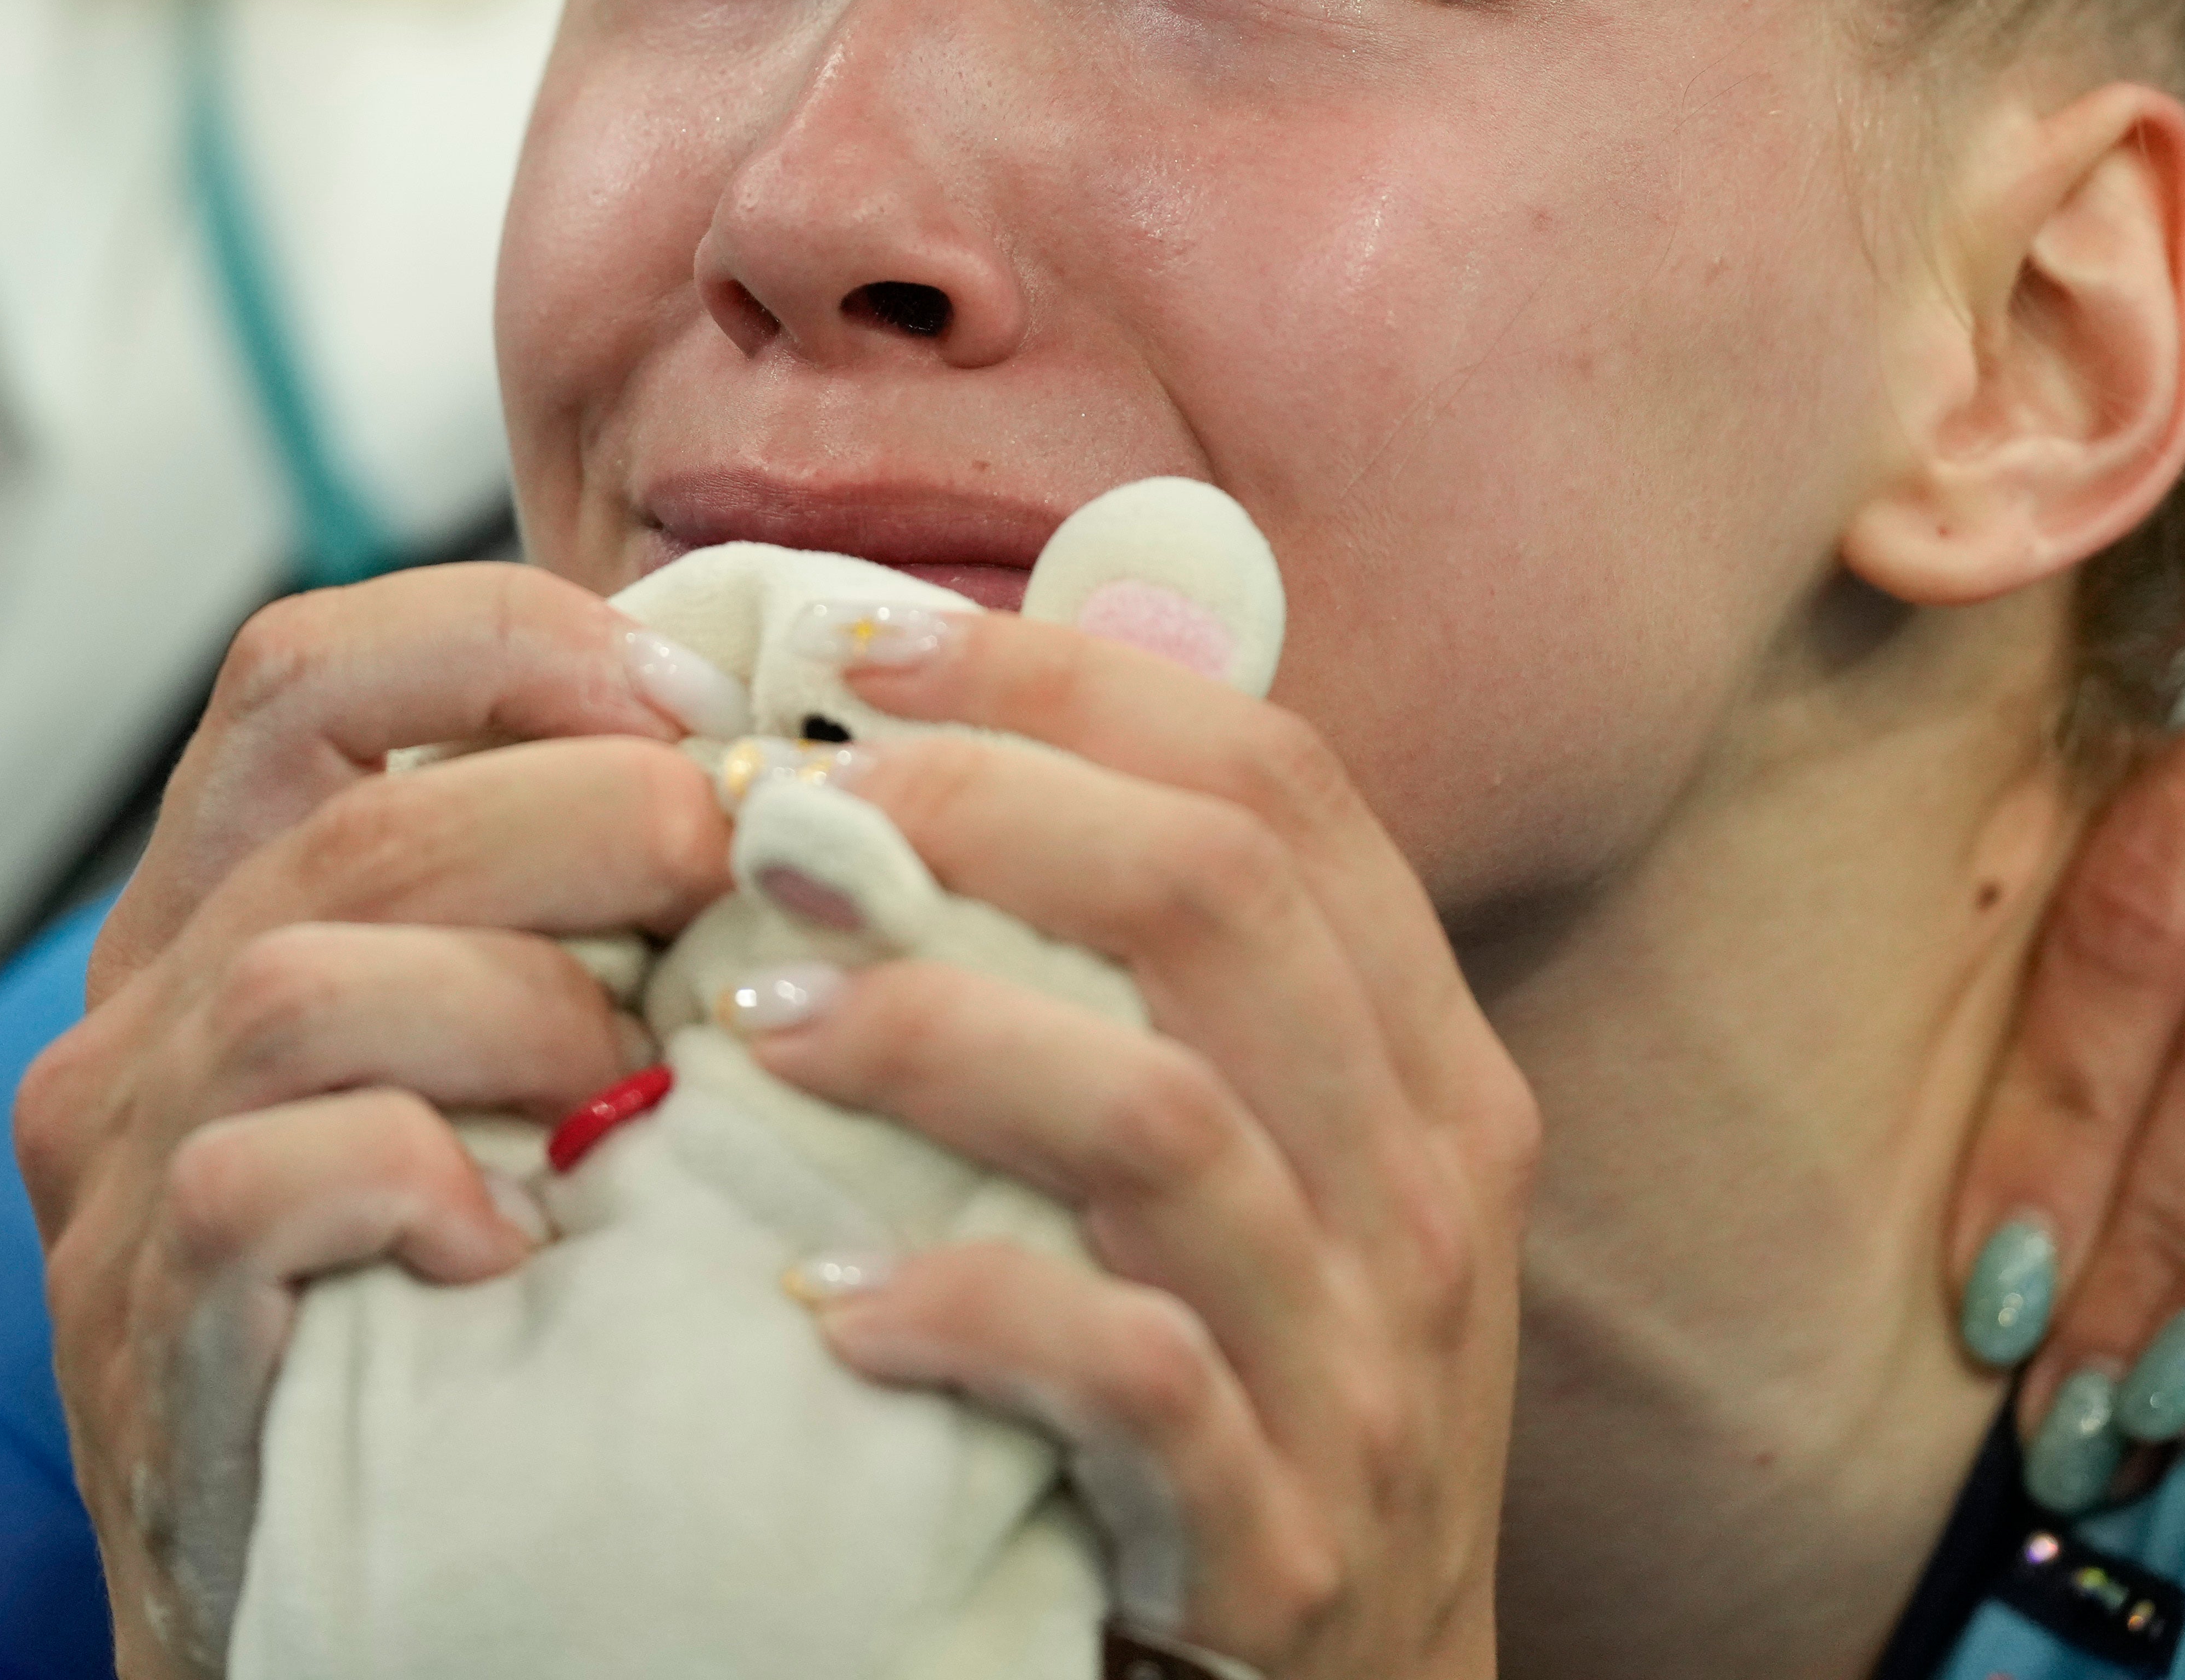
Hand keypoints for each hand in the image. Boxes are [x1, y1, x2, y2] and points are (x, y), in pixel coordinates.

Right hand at [12, 564, 726, 1679]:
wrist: (330, 1613)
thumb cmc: (457, 1304)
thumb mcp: (490, 1062)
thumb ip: (561, 905)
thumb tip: (775, 755)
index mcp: (211, 917)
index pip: (303, 669)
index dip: (504, 644)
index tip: (693, 702)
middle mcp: (132, 1020)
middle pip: (361, 821)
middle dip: (593, 821)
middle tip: (744, 885)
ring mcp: (118, 1177)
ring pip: (307, 980)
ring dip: (527, 1015)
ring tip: (634, 1101)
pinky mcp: (141, 1323)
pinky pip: (276, 1176)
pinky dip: (427, 1189)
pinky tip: (523, 1254)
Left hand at [725, 603, 1541, 1679]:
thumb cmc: (1252, 1397)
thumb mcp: (1268, 1171)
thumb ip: (1166, 983)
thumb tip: (963, 741)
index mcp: (1431, 1065)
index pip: (1279, 787)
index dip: (1070, 686)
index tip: (863, 645)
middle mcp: (1425, 1190)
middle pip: (1218, 905)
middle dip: (981, 814)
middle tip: (777, 815)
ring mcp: (1364, 1368)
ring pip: (1162, 1118)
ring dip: (935, 1038)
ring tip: (754, 1017)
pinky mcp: (1275, 1539)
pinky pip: (1122, 1375)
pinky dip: (961, 1311)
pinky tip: (820, 1298)